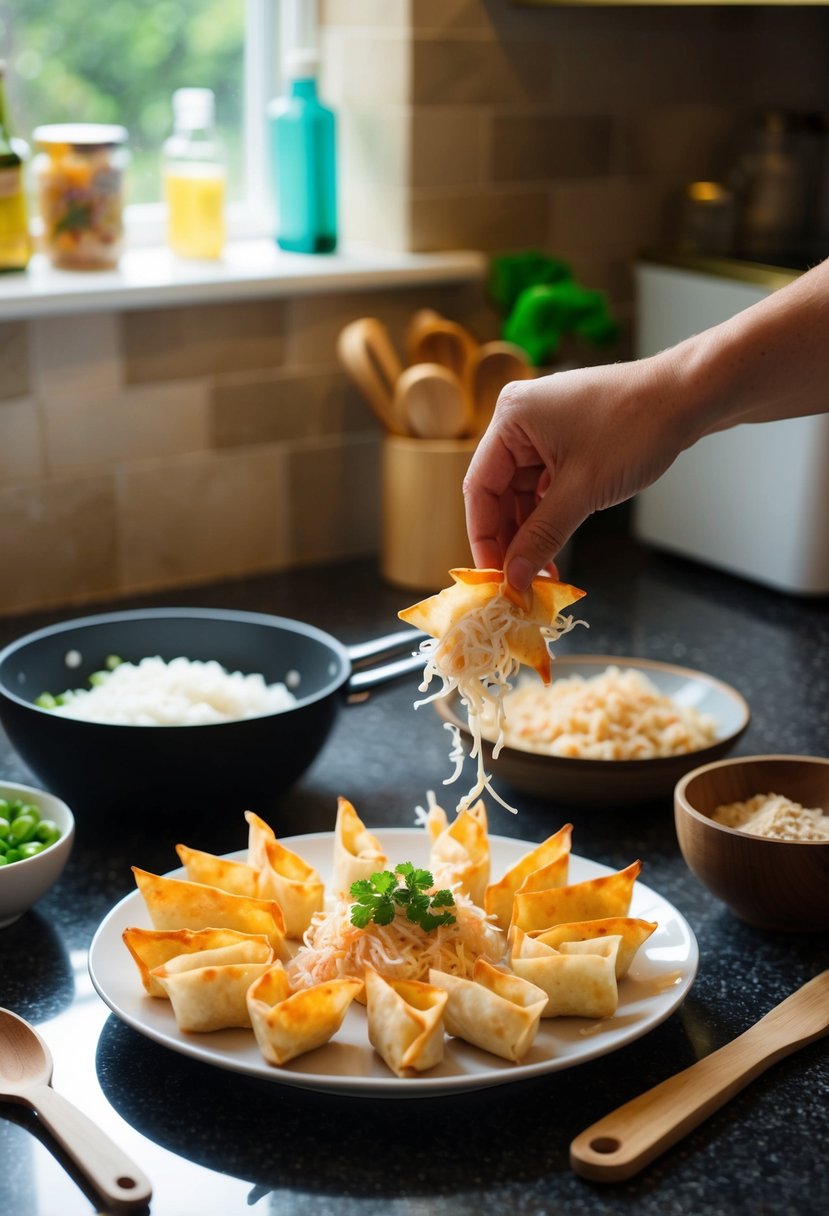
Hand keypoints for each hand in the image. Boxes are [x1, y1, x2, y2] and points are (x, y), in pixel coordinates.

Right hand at [463, 355, 689, 591]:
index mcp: (511, 418)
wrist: (689, 397)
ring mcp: (543, 428)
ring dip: (531, 531)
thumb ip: (542, 536)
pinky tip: (554, 547)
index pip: (479, 487)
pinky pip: (545, 484)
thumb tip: (513, 577)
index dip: (484, 536)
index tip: (495, 576)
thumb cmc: (636, 429)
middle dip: (510, 538)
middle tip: (519, 580)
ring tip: (540, 571)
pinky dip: (549, 515)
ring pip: (522, 492)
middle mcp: (519, 419)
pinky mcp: (566, 438)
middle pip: (499, 492)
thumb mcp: (583, 490)